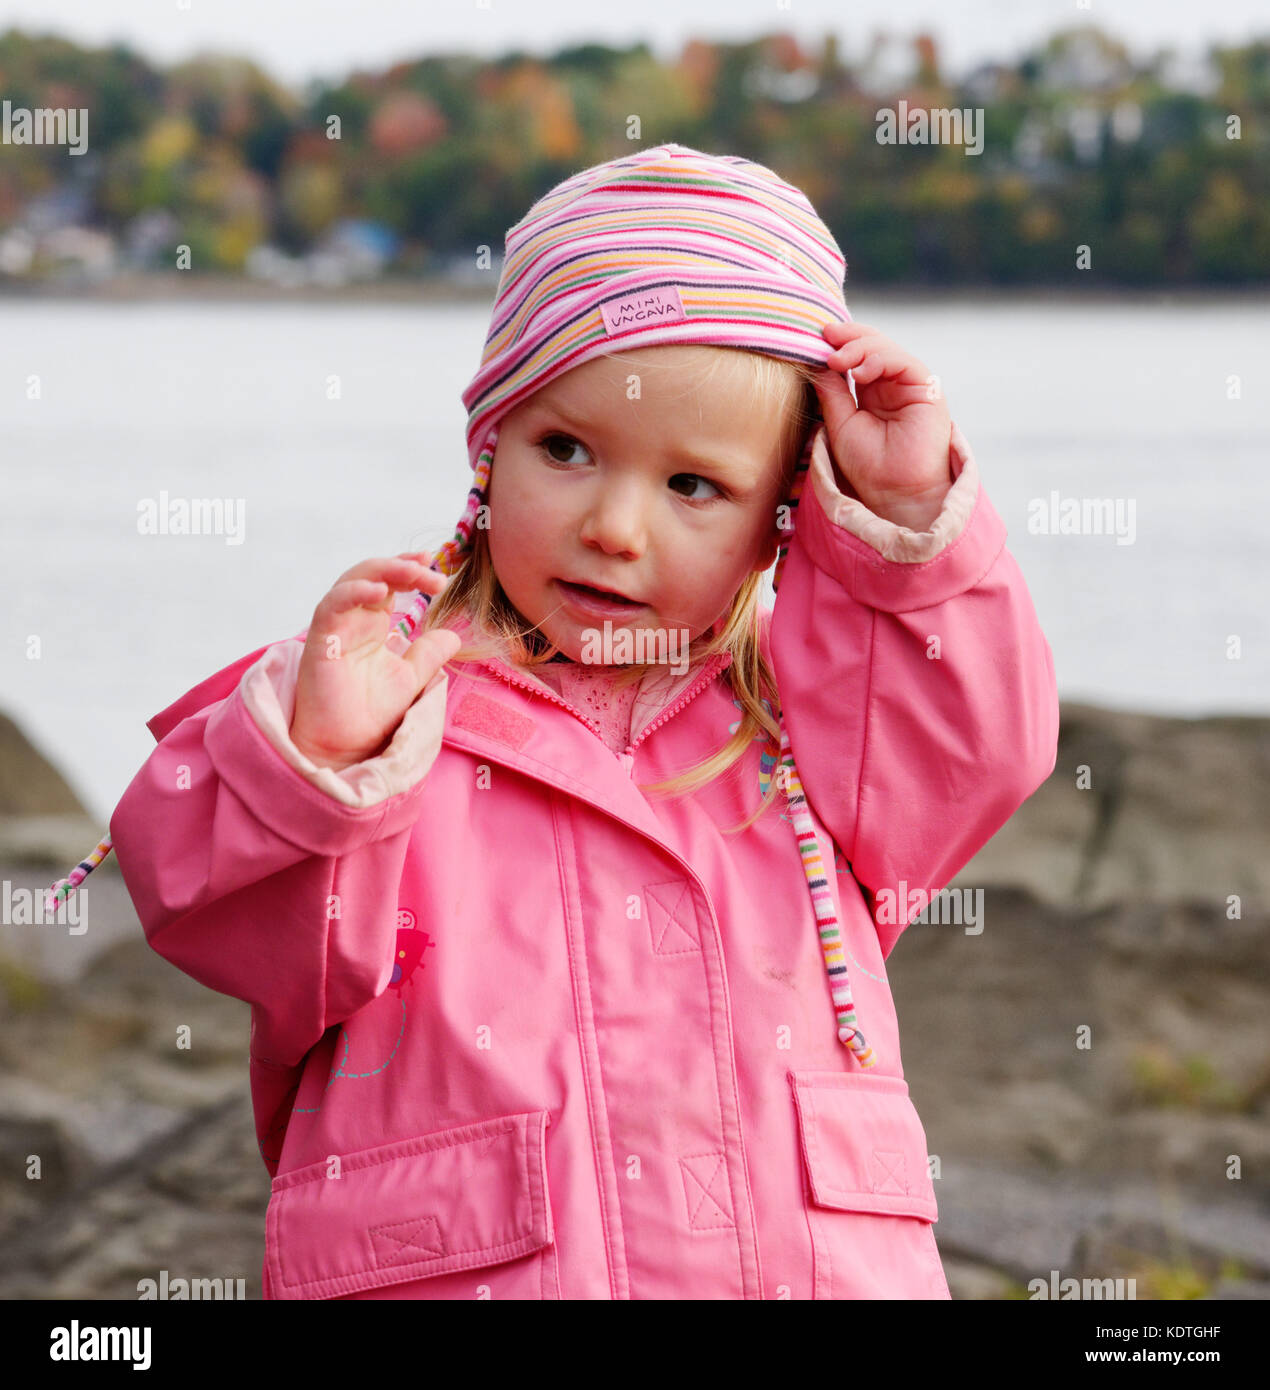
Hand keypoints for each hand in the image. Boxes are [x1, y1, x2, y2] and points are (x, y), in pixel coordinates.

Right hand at [290, 554, 460, 770]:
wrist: (347, 746)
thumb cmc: (371, 714)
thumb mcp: (411, 678)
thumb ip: (429, 654)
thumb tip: (454, 636)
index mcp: (373, 625)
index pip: (390, 583)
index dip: (410, 569)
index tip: (437, 569)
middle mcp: (353, 620)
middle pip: (373, 574)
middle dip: (403, 566)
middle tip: (432, 571)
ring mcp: (335, 627)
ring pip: (352, 581)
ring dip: (383, 571)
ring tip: (413, 572)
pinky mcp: (320, 640)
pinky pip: (332, 606)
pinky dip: (353, 593)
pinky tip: (378, 591)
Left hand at [814, 320, 953, 530]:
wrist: (895, 493)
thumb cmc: (870, 467)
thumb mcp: (840, 424)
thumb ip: (832, 393)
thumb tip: (818, 363)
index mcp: (873, 391)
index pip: (858, 355)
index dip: (840, 343)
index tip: (817, 338)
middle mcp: (894, 384)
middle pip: (873, 345)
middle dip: (849, 337)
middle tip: (826, 336)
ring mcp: (911, 386)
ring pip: (887, 349)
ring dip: (859, 348)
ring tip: (837, 360)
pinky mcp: (927, 390)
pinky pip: (904, 362)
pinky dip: (880, 359)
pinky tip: (860, 371)